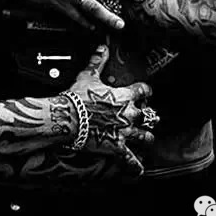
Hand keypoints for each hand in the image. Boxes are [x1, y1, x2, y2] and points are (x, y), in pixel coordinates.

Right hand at [68, 45, 155, 175]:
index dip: (145, 90)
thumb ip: (98, 61)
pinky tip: (139, 168)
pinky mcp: (116, 147)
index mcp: (124, 96)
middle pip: (148, 115)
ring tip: (146, 137)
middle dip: (148, 115)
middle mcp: (129, 115)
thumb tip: (102, 47)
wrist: (67, 117)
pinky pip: (130, 159)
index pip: (143, 91)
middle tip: (146, 115)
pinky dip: (135, 165)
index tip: (145, 91)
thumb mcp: (88, 75)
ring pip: (145, 136)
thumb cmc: (77, 96)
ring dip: (146, 136)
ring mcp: (124, 132)